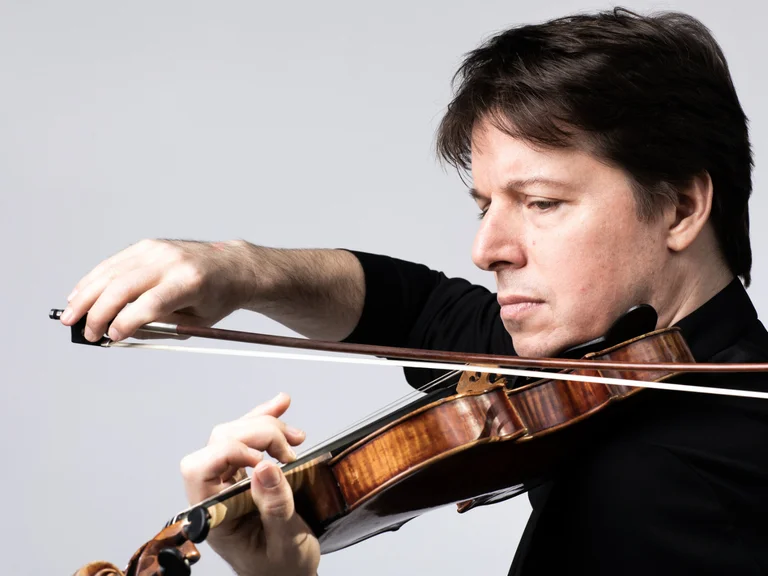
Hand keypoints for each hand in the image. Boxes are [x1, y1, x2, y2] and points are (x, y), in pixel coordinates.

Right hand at [59, 238, 254, 341]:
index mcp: (190, 283)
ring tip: (70, 316)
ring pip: (112, 272)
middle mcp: (171, 262)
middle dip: (98, 312)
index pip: (150, 304)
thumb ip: (160, 328)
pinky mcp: (148, 245)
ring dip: (87, 295)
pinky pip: (114, 263)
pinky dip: (94, 279)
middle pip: (123, 287)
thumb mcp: (197, 322)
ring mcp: (158, 250)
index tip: (111, 337)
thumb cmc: (216, 298)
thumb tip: (118, 332)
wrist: (232, 266)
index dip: (126, 322)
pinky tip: (80, 294)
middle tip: (85, 333)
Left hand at [180, 392, 318, 575]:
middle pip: (220, 441)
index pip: (200, 468)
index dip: (230, 453)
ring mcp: (228, 481)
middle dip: (258, 436)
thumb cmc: (282, 569)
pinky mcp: (246, 473)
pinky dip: (264, 419)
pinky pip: (249, 437)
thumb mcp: (284, 544)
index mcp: (214, 515)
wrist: (290, 575)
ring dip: (265, 426)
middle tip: (291, 451)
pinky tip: (281, 406)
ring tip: (295, 437)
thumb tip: (265, 468)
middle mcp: (215, 494)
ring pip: (233, 433)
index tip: (267, 461)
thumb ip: (274, 508)